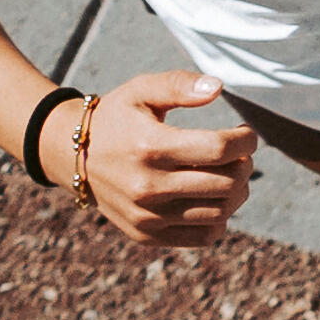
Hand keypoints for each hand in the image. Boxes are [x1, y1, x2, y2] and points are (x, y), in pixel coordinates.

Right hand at [79, 81, 255, 243]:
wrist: (73, 156)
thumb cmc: (117, 118)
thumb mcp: (141, 90)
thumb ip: (179, 84)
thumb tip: (218, 88)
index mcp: (150, 146)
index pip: (220, 149)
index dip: (245, 140)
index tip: (246, 134)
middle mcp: (148, 186)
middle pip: (226, 183)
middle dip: (244, 165)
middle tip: (240, 155)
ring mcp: (148, 215)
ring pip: (221, 212)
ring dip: (237, 192)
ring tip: (229, 174)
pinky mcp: (148, 235)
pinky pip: (205, 235)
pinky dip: (219, 217)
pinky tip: (211, 197)